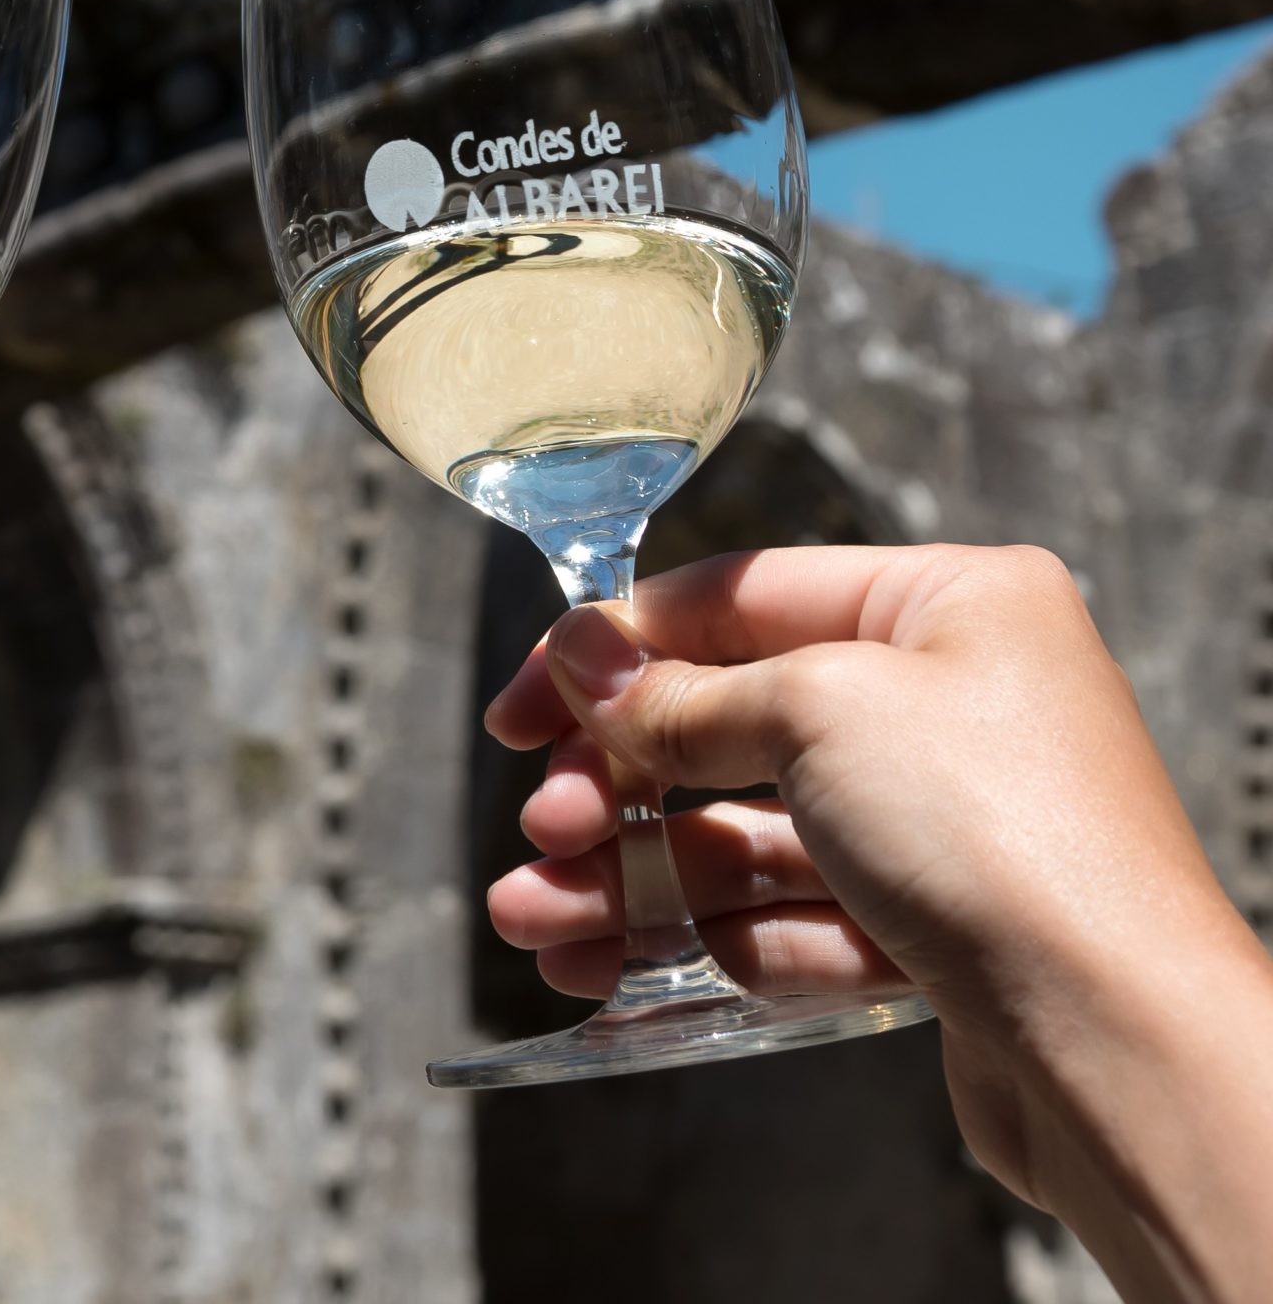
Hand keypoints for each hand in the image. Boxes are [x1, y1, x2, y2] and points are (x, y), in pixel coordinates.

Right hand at [484, 544, 1272, 1303]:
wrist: (1123, 1046)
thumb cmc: (1000, 836)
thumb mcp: (817, 712)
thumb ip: (684, 694)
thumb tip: (582, 663)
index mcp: (950, 606)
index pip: (739, 600)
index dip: (614, 651)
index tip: (521, 712)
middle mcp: (954, 703)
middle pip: (732, 726)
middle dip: (617, 788)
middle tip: (540, 831)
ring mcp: (947, 823)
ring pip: (749, 837)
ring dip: (631, 878)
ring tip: (534, 924)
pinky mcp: (938, 932)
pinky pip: (795, 919)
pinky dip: (703, 939)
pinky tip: (616, 971)